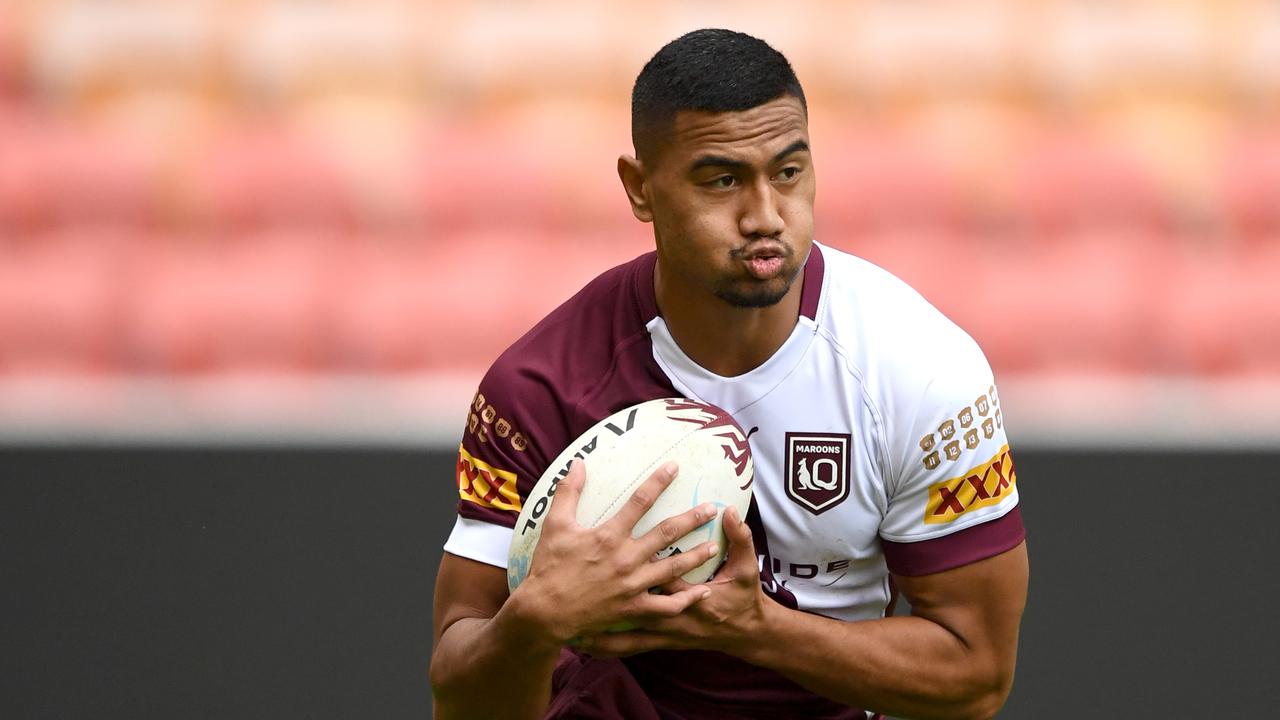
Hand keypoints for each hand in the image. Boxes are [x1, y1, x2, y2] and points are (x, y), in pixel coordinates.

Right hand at [506, 459, 719, 649]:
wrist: (545, 612)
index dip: (658, 481)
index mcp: (609, 535)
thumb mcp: (554, 525)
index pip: (640, 501)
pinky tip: (703, 592)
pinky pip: (667, 606)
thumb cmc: (549, 567)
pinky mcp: (634, 608)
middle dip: (692, 519)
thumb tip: (577, 462)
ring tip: (714, 547)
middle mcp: (626, 558)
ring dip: (696, 556)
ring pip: (674, 568)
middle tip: (711, 509)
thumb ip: (568, 492)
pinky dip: (687, 600)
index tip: (675, 467)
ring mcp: (633, 585)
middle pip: (667, 533)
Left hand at [577, 505, 769, 656]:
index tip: (607, 544)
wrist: (747, 636)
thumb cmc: (744, 599)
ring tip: (567, 620)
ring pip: (624, 629)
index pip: (658, 575)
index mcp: (687, 593)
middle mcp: (670, 615)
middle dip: (606, 590)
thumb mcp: (747, 568)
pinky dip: (607, 646)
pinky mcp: (660, 641)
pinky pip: (629, 646)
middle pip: (631, 602)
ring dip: (598, 626)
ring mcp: (662, 631)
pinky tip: (584, 643)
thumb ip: (741, 538)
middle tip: (576, 577)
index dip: (637, 562)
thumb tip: (731, 511)